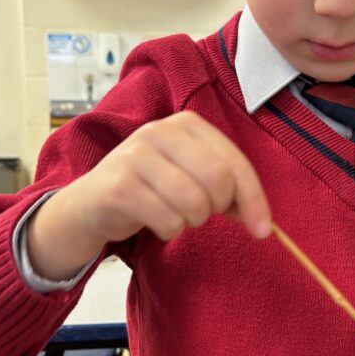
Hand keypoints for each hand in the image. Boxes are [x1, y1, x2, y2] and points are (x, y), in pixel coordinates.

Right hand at [28, 111, 271, 278]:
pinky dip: (168, 231)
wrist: (90, 204)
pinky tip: (154, 221)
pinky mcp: (119, 187)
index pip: (235, 162)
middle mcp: (160, 131)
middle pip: (218, 180)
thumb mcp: (191, 178)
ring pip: (194, 203)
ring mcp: (135, 156)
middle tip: (199, 213)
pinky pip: (168, 221)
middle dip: (216, 209)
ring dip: (190, 222)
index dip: (254, 200)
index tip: (264, 230)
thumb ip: (228, 191)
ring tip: (172, 214)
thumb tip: (263, 221)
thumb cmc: (150, 189)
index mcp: (186, 124)